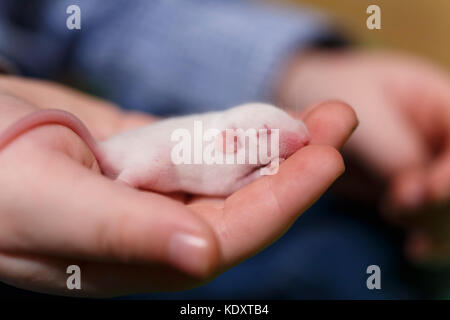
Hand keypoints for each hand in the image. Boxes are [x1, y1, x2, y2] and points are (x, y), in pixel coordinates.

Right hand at [0, 81, 355, 296]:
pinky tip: (272, 114)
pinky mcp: (147, 152)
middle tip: (339, 121)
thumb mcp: (45, 203)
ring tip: (324, 112)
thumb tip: (203, 254)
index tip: (325, 158)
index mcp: (134, 255)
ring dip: (277, 141)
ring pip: (230, 170)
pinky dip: (238, 127)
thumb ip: (120, 232)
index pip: (228, 236)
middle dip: (295, 165)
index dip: (280, 200)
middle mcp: (154, 227)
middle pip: (242, 202)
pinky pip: (204, 142)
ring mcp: (153, 188)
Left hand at [278, 49, 449, 262]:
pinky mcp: (413, 192)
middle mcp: (443, 137)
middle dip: (444, 205)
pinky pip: (433, 219)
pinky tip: (417, 251)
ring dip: (441, 228)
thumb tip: (417, 193)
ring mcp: (431, 167)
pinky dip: (430, 237)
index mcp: (442, 102)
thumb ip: (390, 146)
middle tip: (403, 210)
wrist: (312, 101)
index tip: (424, 191)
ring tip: (416, 244)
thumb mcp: (357, 102)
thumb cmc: (334, 88)